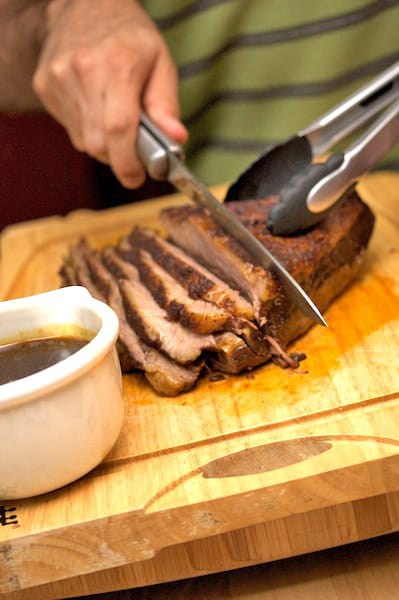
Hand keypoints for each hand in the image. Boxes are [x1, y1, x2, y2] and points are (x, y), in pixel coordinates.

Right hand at [33, 0, 186, 187]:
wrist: (85, 6)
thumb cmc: (130, 37)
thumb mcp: (161, 63)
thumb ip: (167, 105)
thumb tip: (175, 140)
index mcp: (118, 66)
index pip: (118, 128)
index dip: (128, 162)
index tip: (137, 177)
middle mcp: (83, 72)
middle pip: (98, 143)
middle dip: (118, 157)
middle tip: (132, 150)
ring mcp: (59, 79)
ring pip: (83, 141)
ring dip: (103, 143)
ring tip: (113, 117)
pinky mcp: (45, 86)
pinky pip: (71, 130)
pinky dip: (87, 130)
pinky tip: (95, 107)